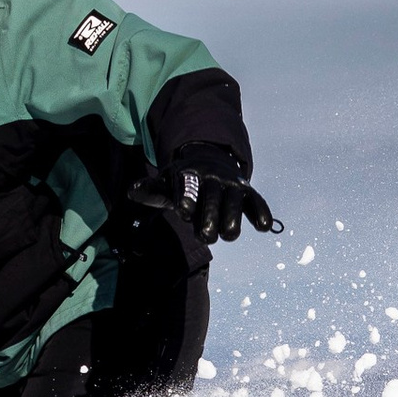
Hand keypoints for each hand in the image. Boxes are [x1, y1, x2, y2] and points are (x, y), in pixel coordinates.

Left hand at [130, 164, 280, 262]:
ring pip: (234, 200)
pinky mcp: (246, 192)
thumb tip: (133, 191)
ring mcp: (230, 184)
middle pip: (213, 196)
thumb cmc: (183, 181)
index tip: (184, 212)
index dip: (187, 197)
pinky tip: (264, 226)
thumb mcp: (166, 183)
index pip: (188, 185)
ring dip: (233, 217)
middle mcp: (211, 177)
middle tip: (206, 235)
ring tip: (229, 235)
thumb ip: (151, 190)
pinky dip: (260, 211)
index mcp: (189, 175)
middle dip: (210, 215)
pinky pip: (255, 201)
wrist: (209, 161)